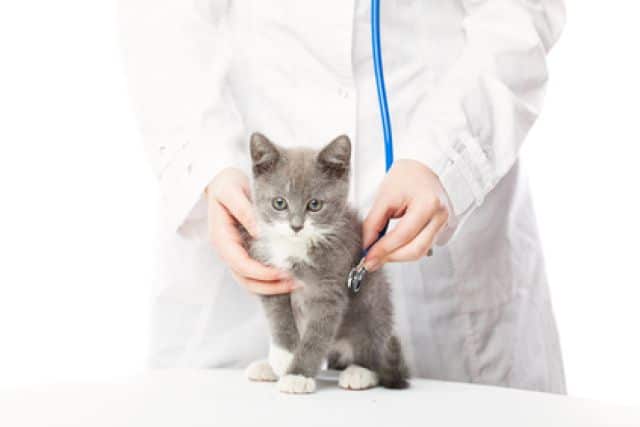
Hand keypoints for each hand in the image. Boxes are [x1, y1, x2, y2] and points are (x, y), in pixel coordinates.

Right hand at [206, 168, 293, 294]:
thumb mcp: (232, 191)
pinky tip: (287, 276)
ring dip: (272, 286)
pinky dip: (270, 279)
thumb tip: (259, 231)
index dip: (261, 273)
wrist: (220, 179)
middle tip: (295, 283)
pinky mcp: (245, 250)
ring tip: (295, 283)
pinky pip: (256, 272)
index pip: (241, 265)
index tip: (282, 272)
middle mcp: (227, 250)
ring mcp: (236, 252)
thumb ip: (244, 211)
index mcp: (221, 239)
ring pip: (251, 280)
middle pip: (246, 279)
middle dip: (270, 285)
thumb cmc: (225, 183)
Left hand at [362, 160, 449, 271]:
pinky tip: (394, 248)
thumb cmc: (406, 177)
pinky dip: (406, 250)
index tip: (368, 258)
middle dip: (392, 258)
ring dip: (398, 256)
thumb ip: (373, 224)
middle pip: (416, 249)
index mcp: (428, 203)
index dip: (384, 250)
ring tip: (380, 253)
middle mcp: (440, 216)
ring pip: (421, 252)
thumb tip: (367, 247)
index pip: (403, 235)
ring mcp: (444, 223)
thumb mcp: (384, 197)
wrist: (422, 168)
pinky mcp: (442, 229)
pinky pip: (424, 246)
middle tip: (372, 261)